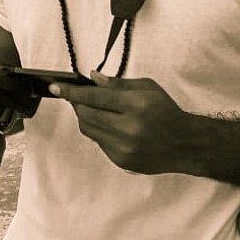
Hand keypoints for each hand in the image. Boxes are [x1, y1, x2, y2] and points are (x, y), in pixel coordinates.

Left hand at [50, 71, 194, 174]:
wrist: (183, 143)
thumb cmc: (166, 112)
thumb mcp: (146, 88)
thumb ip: (117, 84)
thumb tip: (92, 79)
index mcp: (136, 105)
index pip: (94, 98)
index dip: (72, 92)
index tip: (56, 87)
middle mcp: (128, 128)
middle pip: (86, 115)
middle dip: (78, 104)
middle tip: (79, 97)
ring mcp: (123, 147)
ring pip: (88, 130)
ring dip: (86, 117)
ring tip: (97, 110)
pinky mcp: (120, 160)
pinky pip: (98, 142)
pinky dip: (99, 132)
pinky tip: (112, 126)